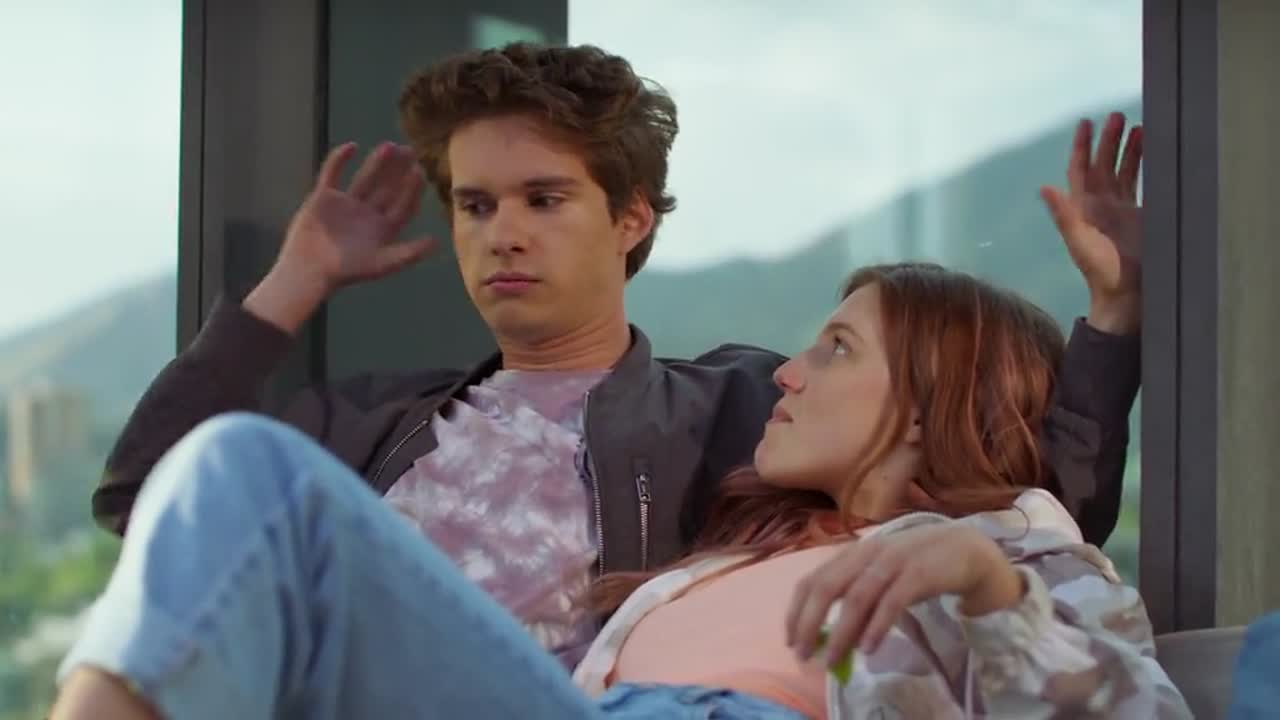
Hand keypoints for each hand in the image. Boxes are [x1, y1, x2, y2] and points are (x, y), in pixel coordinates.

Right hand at [245, 142, 434, 332]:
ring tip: (389, 146)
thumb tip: (437, 242)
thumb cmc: (347, 269)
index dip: (412, 189)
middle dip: (398, 171)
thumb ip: (410, 252)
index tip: (419, 171)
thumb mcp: (383, 263)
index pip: (403, 205)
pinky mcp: (324, 197)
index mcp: (383, 229)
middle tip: (410, 150)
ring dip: (377, 163)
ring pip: (365, 178)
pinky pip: (332, 173)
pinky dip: (339, 160)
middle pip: (387, 188)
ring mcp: (346, 204)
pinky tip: (352, 146)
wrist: (309, 269)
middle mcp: (367, 214)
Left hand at [785, 524, 1024, 668]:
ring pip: (857, 597)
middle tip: (803, 654)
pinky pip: (892, 602)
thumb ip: (858, 600)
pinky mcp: (919, 573)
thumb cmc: (917, 566)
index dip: (796, 610)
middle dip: (809, 622)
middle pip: (827, 587)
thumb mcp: (880, 577)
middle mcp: (867, 553)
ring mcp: (893, 561)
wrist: (966, 548)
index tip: (790, 640)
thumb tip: (835, 640)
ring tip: (833, 661)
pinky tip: (868, 649)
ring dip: (841, 632)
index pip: (812, 579)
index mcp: (853, 553)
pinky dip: (877, 626)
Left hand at [1040, 112, 1142, 334]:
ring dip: (1130, 150)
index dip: (1082, 146)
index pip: (1080, 169)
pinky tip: (1156, 153)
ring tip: (1141, 126)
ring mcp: (1121, 210)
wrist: (1125, 294)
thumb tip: (1045, 187)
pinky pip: (1142, 185)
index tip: (1085, 122)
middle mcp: (1100, 205)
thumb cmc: (1100, 271)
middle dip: (1109, 140)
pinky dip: (1146, 168)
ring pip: (1124, 171)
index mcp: (1083, 207)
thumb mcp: (1079, 242)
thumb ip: (1064, 215)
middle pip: (1103, 164)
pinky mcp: (1140, 216)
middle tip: (1117, 115)